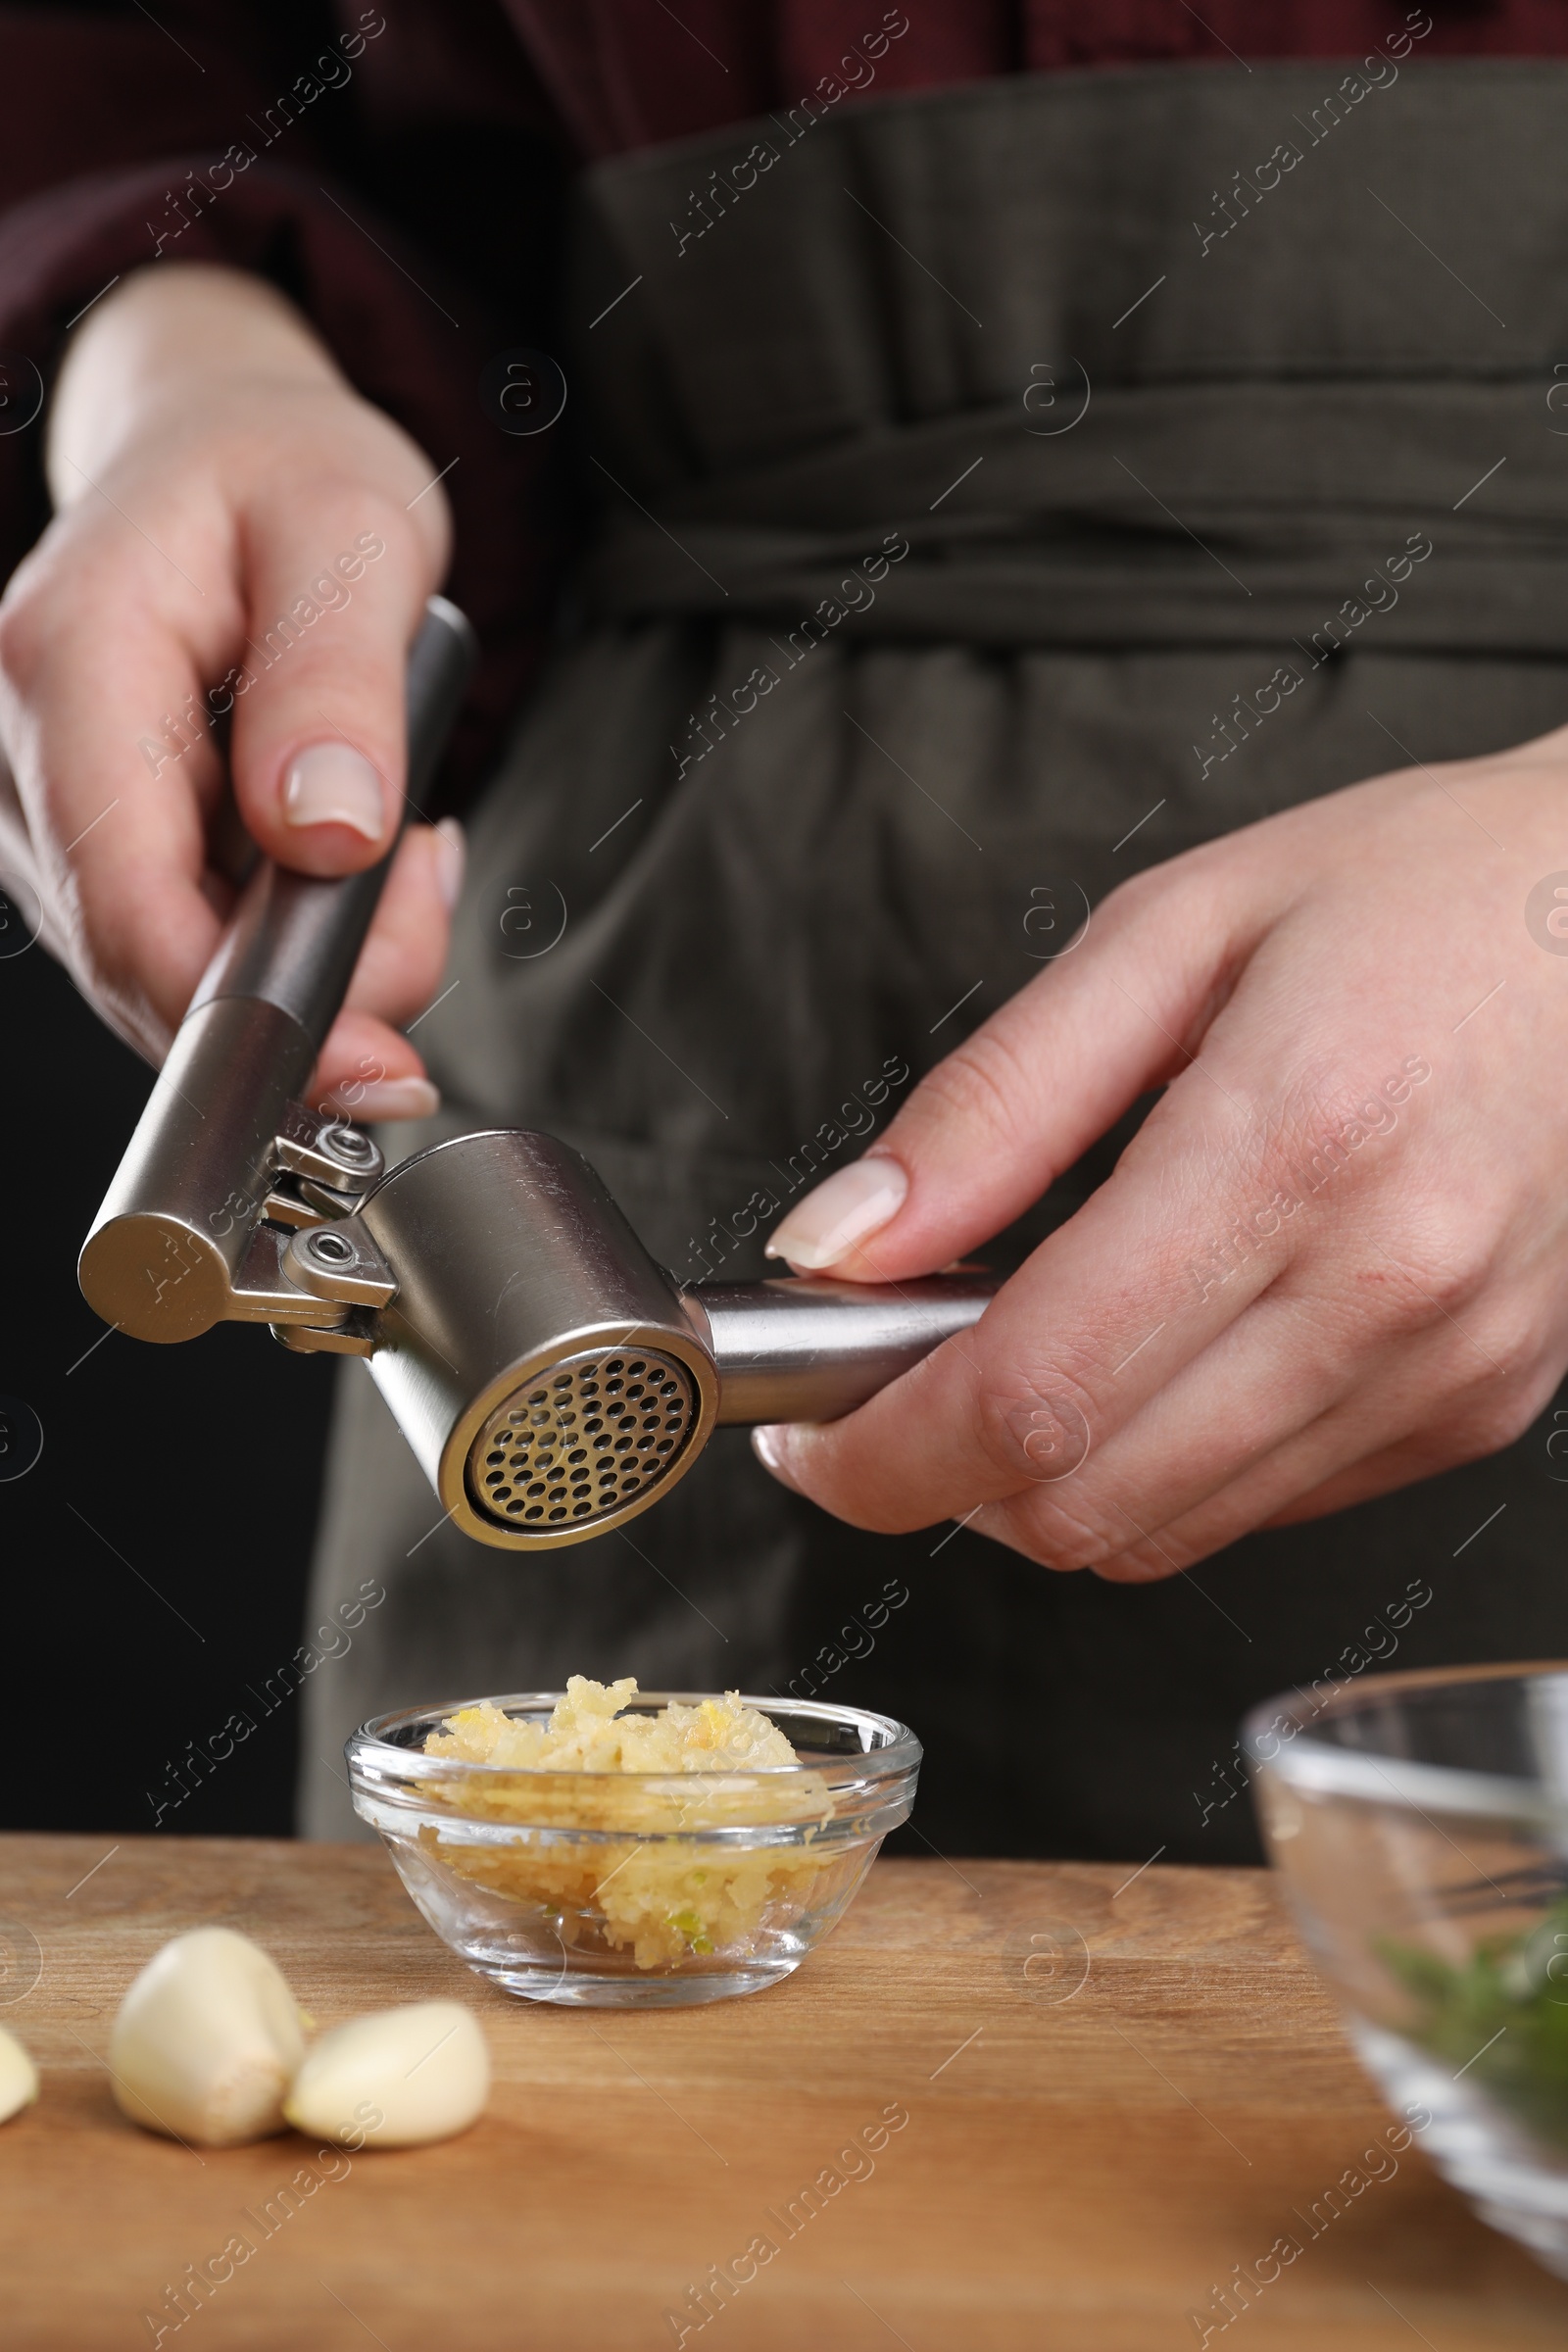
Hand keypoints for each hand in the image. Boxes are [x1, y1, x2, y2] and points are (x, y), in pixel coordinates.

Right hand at [0, 262, 457, 1114]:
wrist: (226, 450)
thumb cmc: (284, 476)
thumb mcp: (354, 537)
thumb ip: (338, 687)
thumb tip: (326, 840)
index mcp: (70, 659)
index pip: (127, 899)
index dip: (242, 1012)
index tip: (371, 1067)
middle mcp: (25, 751)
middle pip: (153, 961)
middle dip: (318, 981)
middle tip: (428, 879)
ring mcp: (47, 812)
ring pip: (176, 972)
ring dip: (317, 951)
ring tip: (397, 831)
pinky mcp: (90, 849)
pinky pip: (191, 946)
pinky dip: (288, 934)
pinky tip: (343, 851)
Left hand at [753, 738, 1567, 1577]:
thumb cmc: (1420, 893)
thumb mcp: (1173, 930)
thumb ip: (993, 1104)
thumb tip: (844, 1243)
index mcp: (1291, 1140)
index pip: (1034, 1394)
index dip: (883, 1452)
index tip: (812, 1433)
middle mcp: (1386, 1283)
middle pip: (1087, 1504)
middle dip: (942, 1479)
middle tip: (893, 1384)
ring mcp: (1445, 1367)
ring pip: (1167, 1533)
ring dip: (1046, 1481)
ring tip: (1021, 1350)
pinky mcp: (1474, 1408)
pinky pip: (1261, 1506)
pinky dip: (1160, 1465)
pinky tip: (1154, 1354)